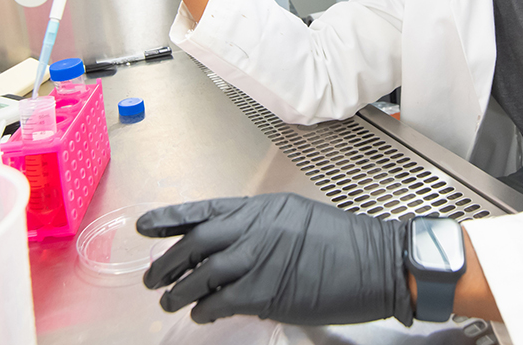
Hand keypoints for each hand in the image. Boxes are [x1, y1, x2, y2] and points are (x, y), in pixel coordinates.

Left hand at [137, 193, 413, 325]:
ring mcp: (258, 260)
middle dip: (167, 262)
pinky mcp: (265, 292)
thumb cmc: (346, 244)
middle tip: (151, 277)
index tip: (144, 226)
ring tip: (169, 301)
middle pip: (195, 243)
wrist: (378, 262)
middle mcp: (255, 230)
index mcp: (263, 208)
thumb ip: (263, 230)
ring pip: (201, 276)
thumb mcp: (299, 219)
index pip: (205, 210)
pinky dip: (205, 310)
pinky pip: (220, 302)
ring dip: (179, 291)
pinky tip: (202, 314)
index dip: (170, 218)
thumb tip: (234, 249)